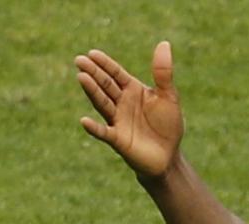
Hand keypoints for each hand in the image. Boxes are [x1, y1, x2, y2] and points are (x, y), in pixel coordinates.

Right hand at [75, 41, 181, 179]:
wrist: (169, 156)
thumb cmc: (168, 125)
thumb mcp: (168, 96)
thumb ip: (163, 73)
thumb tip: (164, 43)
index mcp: (132, 90)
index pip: (116, 73)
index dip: (105, 64)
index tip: (92, 53)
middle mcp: (121, 103)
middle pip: (105, 85)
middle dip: (93, 73)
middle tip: (79, 60)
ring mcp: (117, 121)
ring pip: (102, 103)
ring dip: (92, 91)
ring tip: (81, 77)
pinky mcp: (118, 140)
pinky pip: (104, 132)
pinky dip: (94, 128)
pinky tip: (84, 121)